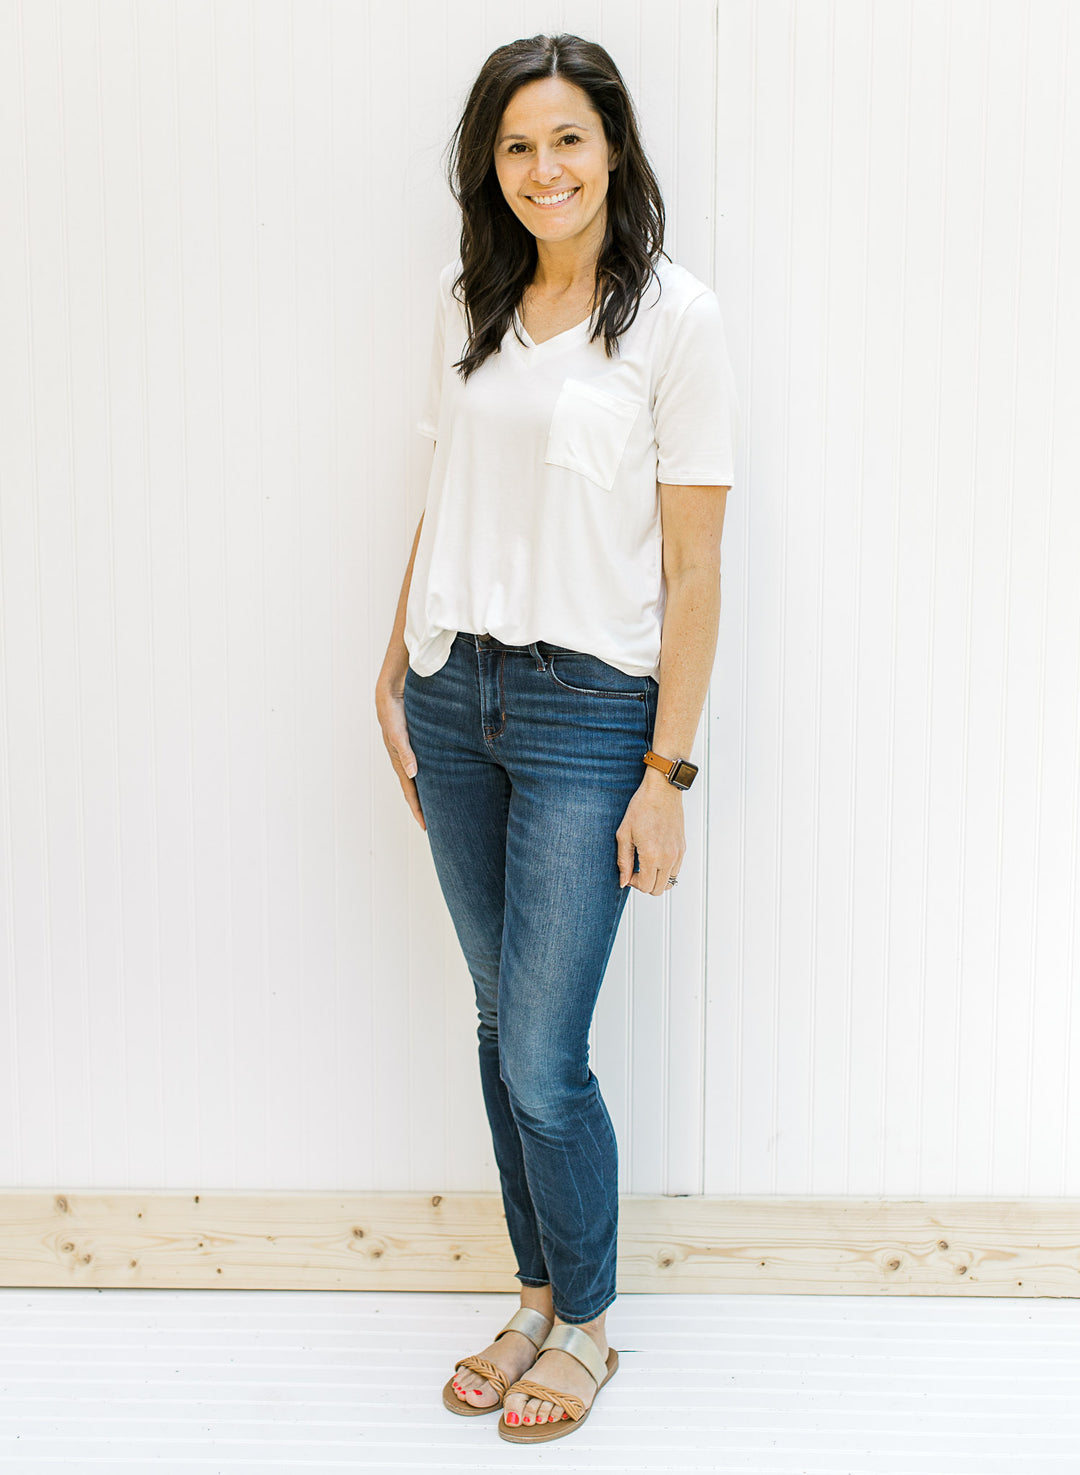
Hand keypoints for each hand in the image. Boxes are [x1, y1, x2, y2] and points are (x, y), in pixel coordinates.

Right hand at [375, 676, 425, 830]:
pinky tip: (439, 778)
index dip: (418, 810)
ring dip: (427, 793)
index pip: (410, 792)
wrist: (389, 690)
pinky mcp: (415, 742)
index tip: (426, 827)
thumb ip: (405, 752)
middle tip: (434, 825)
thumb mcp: (398, 732)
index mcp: (399, 761)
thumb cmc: (393, 710)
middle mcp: (404, 760)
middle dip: (423, 808)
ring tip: (438, 806)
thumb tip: (413, 774)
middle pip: (414, 790)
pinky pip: (423, 765)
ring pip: (419, 779)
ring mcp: (409, 752)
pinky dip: (430, 776)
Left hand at [615, 770, 685, 894]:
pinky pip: (676, 870)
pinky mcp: (683, 848)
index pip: (645, 886)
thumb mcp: (624, 834)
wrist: (662, 791)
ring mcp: (678, 853)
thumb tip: (623, 882)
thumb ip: (623, 861)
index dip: (633, 883)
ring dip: (656, 879)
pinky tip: (655, 858)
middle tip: (635, 870)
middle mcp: (668, 857)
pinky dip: (665, 871)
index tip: (628, 872)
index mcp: (652, 855)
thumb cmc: (641, 808)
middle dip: (644, 884)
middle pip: (658, 890)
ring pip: (670, 883)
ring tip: (645, 865)